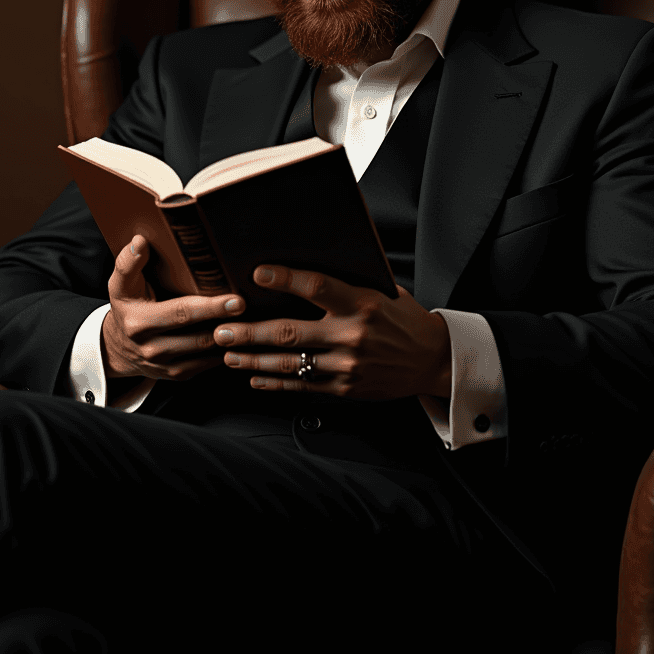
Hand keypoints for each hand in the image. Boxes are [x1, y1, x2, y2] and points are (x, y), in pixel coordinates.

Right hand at [101, 235, 245, 380]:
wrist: (117, 348)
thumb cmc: (126, 308)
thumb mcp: (119, 285)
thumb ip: (128, 263)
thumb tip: (140, 242)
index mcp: (139, 323)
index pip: (181, 313)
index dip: (211, 307)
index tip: (235, 299)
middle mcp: (152, 348)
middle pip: (199, 335)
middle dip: (227, 321)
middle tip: (250, 306)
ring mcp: (165, 365)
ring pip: (207, 352)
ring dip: (230, 337)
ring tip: (251, 318)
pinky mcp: (178, 375)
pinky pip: (208, 364)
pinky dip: (226, 350)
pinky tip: (239, 335)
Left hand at [211, 265, 451, 400]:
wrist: (432, 361)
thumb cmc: (402, 317)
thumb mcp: (382, 291)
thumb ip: (347, 283)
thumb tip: (305, 265)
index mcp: (363, 304)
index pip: (317, 287)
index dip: (285, 279)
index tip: (257, 273)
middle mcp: (353, 336)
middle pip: (290, 332)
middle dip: (250, 331)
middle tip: (221, 329)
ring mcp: (348, 366)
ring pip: (290, 363)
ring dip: (253, 359)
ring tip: (227, 354)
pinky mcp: (345, 389)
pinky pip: (302, 386)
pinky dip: (274, 383)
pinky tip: (253, 378)